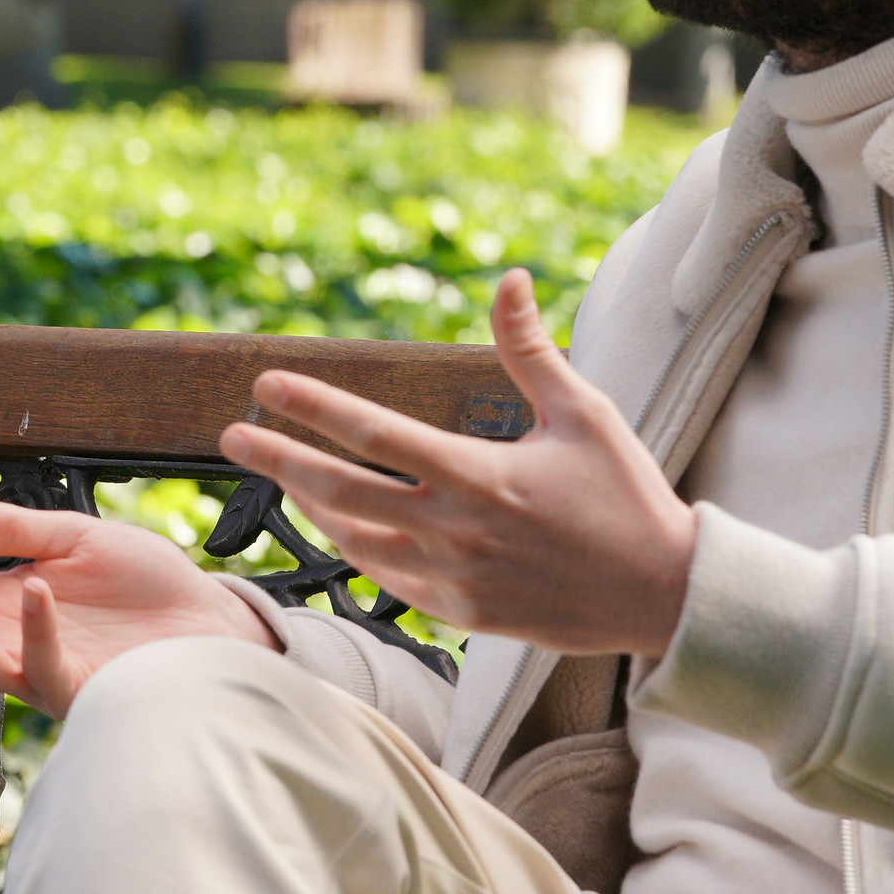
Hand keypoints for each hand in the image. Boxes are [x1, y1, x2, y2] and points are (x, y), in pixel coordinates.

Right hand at [0, 493, 277, 718]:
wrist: (214, 620)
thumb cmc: (148, 587)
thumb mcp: (71, 538)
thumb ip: (5, 528)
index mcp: (1, 607)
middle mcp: (13, 643)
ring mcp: (45, 669)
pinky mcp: (85, 687)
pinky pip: (45, 669)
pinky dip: (36, 631)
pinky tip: (37, 590)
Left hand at [216, 269, 698, 656]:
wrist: (664, 595)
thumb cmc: (626, 495)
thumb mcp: (584, 411)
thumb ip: (530, 350)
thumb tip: (509, 278)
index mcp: (480, 476)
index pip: (374, 434)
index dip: (311, 405)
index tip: (265, 384)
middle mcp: (456, 531)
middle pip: (341, 492)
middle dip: (278, 461)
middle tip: (229, 438)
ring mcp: (454, 580)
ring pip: (355, 541)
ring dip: (311, 506)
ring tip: (282, 476)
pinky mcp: (462, 614)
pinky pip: (386, 581)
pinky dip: (355, 550)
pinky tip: (339, 526)